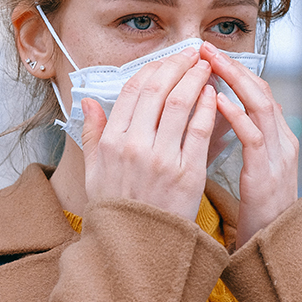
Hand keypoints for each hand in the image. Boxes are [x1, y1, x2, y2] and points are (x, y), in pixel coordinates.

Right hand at [80, 48, 216, 221]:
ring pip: (181, 103)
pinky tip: (214, 95)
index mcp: (111, 140)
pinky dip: (208, 107)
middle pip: (158, 89)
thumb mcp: (93, 170)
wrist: (135, 249)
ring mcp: (161, 159)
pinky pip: (199, 131)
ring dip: (195, 79)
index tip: (168, 58)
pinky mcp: (187, 173)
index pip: (133, 89)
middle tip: (192, 53)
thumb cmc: (116, 208)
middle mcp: (134, 145)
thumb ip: (91, 133)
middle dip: (177, 65)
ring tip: (206, 67)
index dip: (154, 68)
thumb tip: (87, 101)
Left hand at [200, 41, 298, 245]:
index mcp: (276, 136)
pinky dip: (236, 116)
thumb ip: (240, 136)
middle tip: (205, 47)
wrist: (273, 246)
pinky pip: (253, 138)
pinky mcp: (268, 174)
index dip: (234, 69)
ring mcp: (278, 156)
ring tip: (211, 62)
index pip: (256, 90)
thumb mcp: (250, 164)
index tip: (208, 52)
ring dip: (234, 82)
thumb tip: (215, 108)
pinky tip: (218, 102)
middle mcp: (282, 140)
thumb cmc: (256, 205)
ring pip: (261, 106)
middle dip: (233, 66)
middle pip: (260, 90)